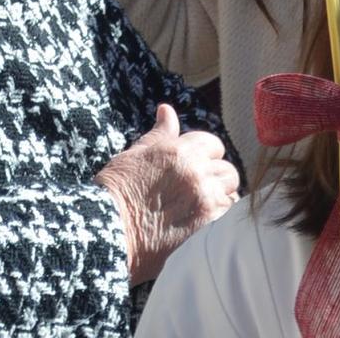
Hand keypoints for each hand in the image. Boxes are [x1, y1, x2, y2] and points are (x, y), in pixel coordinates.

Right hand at [96, 104, 238, 283]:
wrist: (109, 229)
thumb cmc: (117, 190)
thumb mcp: (136, 154)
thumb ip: (160, 134)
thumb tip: (167, 110)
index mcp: (179, 151)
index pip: (213, 145)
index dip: (206, 154)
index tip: (196, 164)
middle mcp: (196, 173)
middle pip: (227, 170)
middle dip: (217, 176)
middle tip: (201, 186)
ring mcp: (203, 200)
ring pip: (230, 192)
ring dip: (221, 196)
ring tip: (204, 204)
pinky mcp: (205, 227)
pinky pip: (228, 215)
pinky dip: (222, 216)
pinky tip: (207, 220)